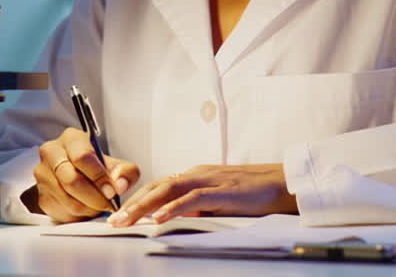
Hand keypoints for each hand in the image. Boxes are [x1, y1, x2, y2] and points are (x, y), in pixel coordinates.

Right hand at [32, 127, 140, 222]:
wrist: (76, 175)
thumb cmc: (96, 167)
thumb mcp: (116, 164)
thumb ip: (125, 172)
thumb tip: (119, 185)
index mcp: (71, 139)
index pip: (82, 157)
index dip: (99, 177)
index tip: (112, 191)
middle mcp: (51, 153)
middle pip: (71, 180)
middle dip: (94, 197)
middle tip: (108, 204)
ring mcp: (43, 176)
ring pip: (68, 200)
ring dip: (88, 208)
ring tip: (99, 206)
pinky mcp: (41, 196)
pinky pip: (62, 212)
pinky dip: (79, 216)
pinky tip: (87, 209)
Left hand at [107, 163, 296, 226]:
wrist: (283, 183)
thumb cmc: (255, 192)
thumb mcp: (219, 199)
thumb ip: (197, 205)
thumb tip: (175, 217)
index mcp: (196, 175)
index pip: (159, 185)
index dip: (137, 199)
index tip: (120, 214)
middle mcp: (198, 174)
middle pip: (157, 186)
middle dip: (132, 204)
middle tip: (112, 221)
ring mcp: (210, 180)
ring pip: (168, 190)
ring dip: (144, 206)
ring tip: (127, 221)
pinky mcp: (222, 191)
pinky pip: (192, 199)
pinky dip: (173, 208)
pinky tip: (159, 218)